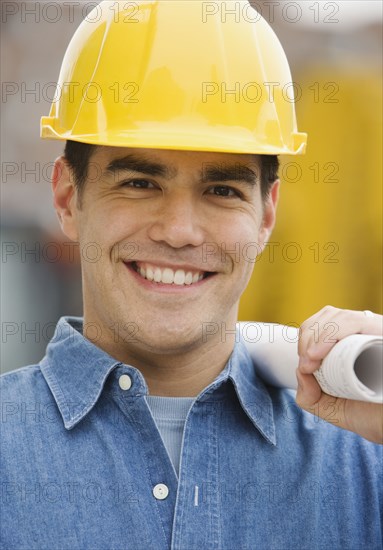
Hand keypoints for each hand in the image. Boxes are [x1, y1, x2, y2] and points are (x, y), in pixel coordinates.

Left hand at [295, 305, 382, 443]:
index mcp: (353, 342)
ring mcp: (375, 333)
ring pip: (342, 318)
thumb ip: (309, 396)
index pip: (325, 320)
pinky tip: (318, 354)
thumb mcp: (331, 409)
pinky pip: (358, 323)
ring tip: (311, 361)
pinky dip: (332, 334)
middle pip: (330, 315)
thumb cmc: (367, 415)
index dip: (307, 336)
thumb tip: (299, 370)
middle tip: (306, 365)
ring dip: (318, 337)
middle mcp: (366, 333)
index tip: (304, 365)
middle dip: (308, 337)